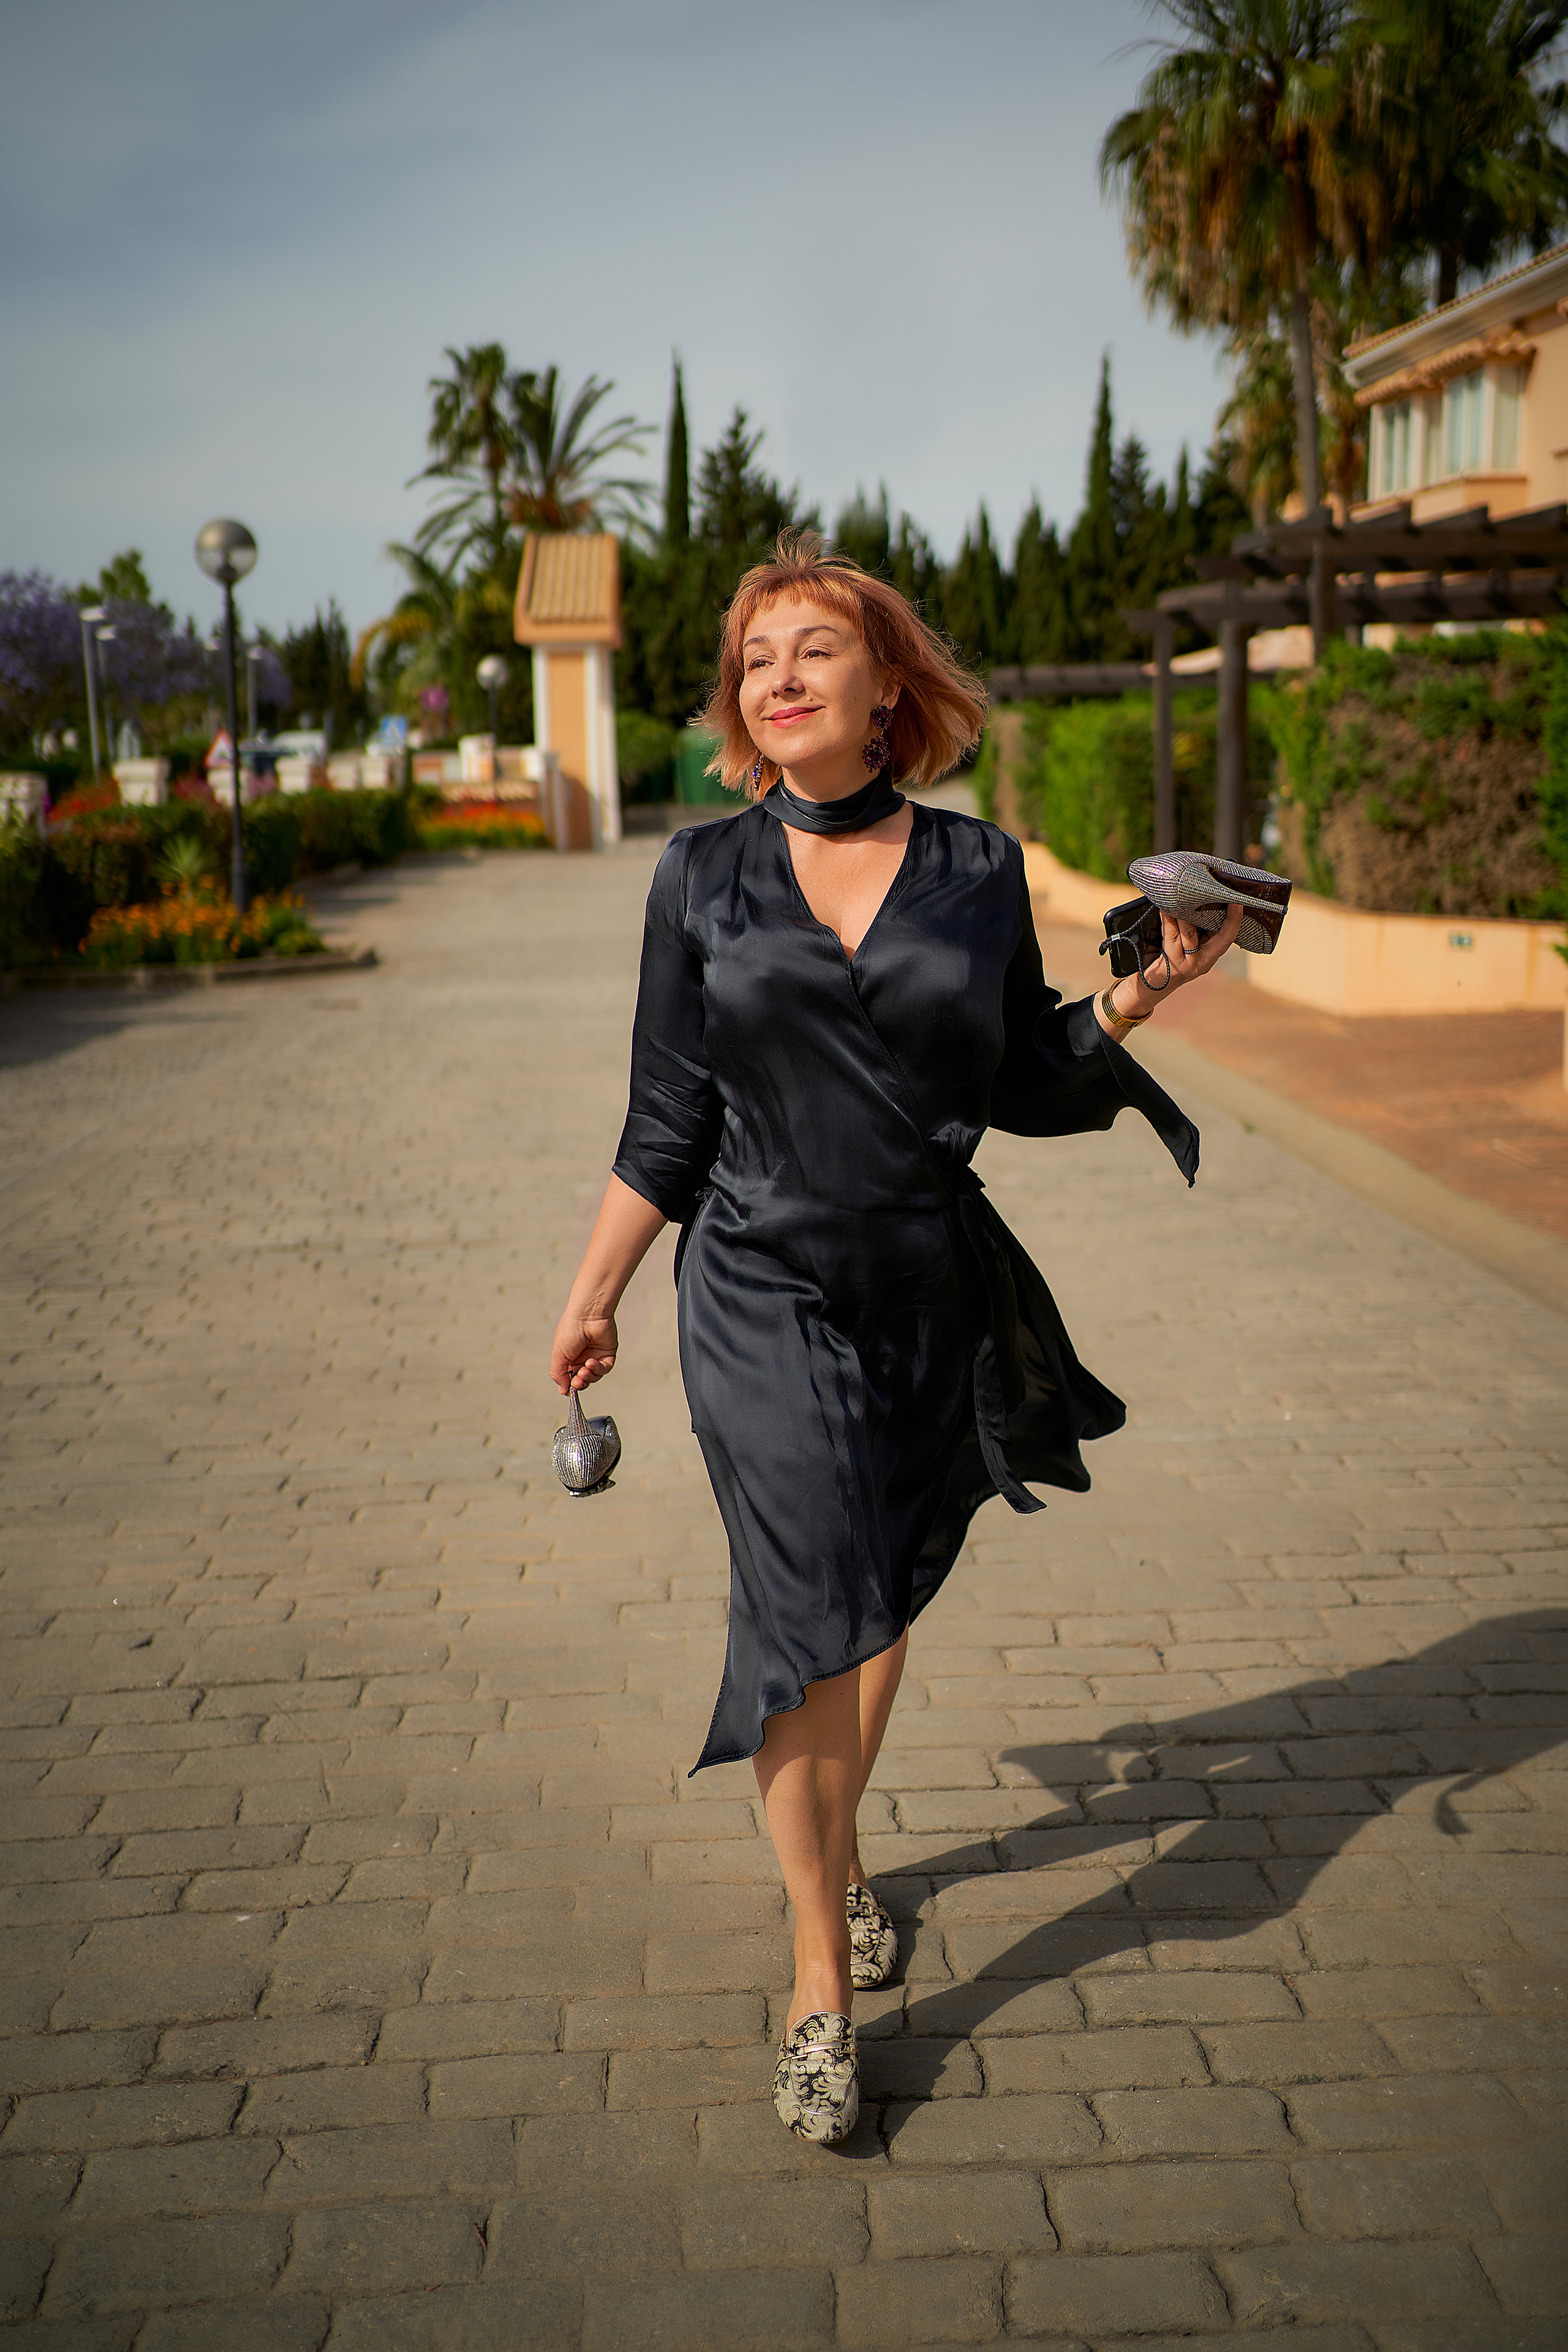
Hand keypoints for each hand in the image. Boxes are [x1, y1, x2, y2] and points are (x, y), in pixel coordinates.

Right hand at [550, 1305, 618, 1394]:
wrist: (588, 1315)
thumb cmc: (571, 1329)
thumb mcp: (558, 1354)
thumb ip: (558, 1373)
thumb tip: (562, 1390)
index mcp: (568, 1358)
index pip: (570, 1378)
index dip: (570, 1385)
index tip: (569, 1389)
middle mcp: (582, 1358)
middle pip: (583, 1380)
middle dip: (579, 1383)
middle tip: (577, 1382)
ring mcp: (595, 1356)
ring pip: (594, 1376)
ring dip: (589, 1376)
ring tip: (584, 1369)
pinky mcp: (607, 1354)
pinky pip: (605, 1368)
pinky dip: (598, 1369)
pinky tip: (592, 1362)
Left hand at [1110, 899, 1242, 1024]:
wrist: (1150, 985)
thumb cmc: (1168, 957)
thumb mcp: (1186, 944)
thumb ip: (1194, 928)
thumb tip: (1195, 899)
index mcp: (1211, 954)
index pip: (1228, 936)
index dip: (1235, 920)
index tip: (1238, 903)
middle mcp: (1204, 962)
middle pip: (1219, 937)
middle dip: (1220, 915)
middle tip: (1219, 896)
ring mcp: (1189, 965)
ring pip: (1189, 934)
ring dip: (1183, 914)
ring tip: (1179, 896)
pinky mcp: (1173, 966)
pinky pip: (1171, 937)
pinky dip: (1168, 920)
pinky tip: (1164, 908)